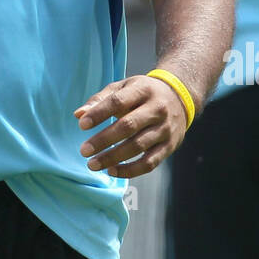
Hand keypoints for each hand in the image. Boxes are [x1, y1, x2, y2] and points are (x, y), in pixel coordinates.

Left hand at [75, 73, 189, 177]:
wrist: (180, 97)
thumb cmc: (143, 93)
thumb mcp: (124, 87)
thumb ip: (101, 99)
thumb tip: (78, 115)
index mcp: (143, 90)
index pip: (118, 101)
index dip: (99, 113)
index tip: (81, 125)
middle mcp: (157, 109)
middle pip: (128, 126)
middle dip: (104, 140)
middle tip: (84, 151)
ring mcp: (165, 129)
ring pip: (138, 146)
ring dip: (113, 158)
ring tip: (92, 164)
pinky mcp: (170, 146)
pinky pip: (150, 162)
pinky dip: (130, 170)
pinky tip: (112, 171)